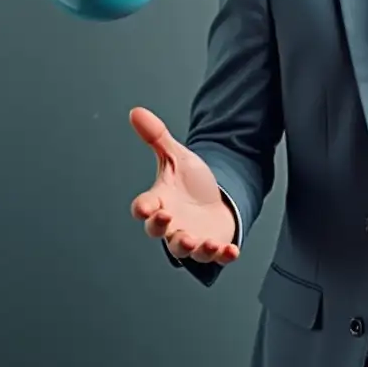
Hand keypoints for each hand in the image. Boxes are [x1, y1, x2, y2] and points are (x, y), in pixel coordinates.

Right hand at [129, 107, 239, 264]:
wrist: (215, 200)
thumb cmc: (190, 183)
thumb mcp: (176, 157)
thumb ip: (157, 138)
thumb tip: (136, 111)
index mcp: (159, 202)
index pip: (144, 207)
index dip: (143, 208)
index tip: (145, 206)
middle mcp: (171, 224)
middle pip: (159, 231)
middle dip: (161, 227)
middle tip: (166, 218)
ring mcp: (191, 237)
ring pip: (184, 249)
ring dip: (189, 247)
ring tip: (196, 241)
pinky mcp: (212, 245)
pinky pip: (215, 255)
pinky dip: (222, 255)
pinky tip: (231, 250)